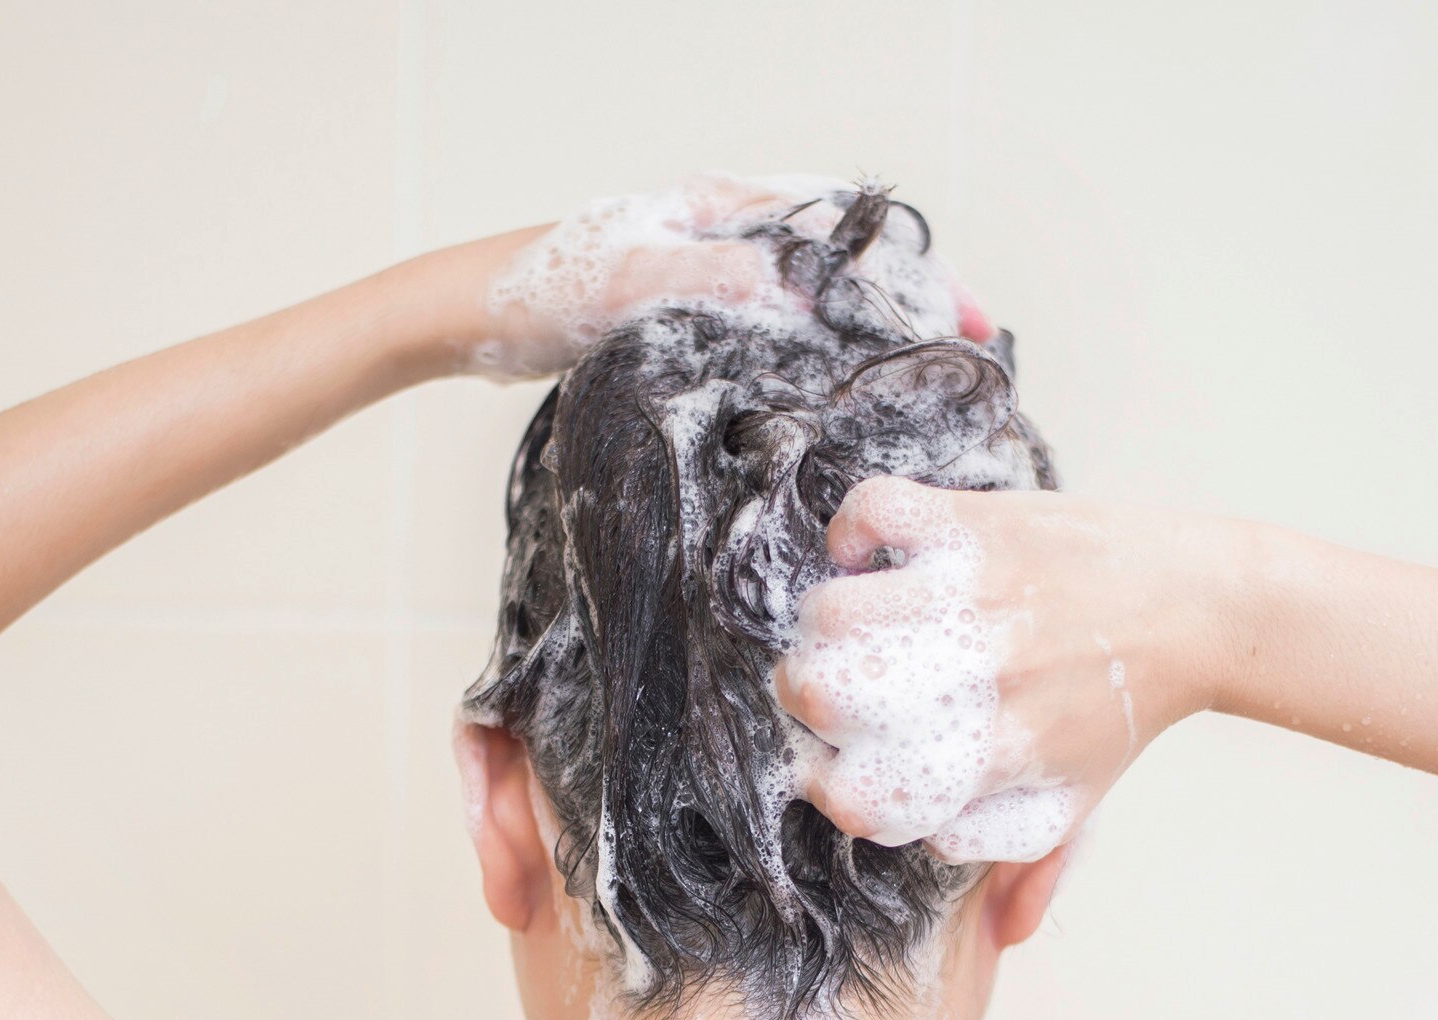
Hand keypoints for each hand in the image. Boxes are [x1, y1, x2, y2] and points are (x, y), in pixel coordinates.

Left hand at [469, 174, 998, 380]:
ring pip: (816, 298)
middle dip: (913, 302)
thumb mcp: (635, 285)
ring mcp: (709, 273)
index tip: (971, 318)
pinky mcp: (686, 315)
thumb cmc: (541, 288)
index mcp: (725, 206)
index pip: (851, 228)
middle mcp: (726, 231)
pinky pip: (778, 329)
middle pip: (848, 261)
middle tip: (972, 352)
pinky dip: (821, 354)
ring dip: (872, 332)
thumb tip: (803, 300)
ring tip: (924, 377)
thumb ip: (718, 283)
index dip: (918, 271)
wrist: (466, 313)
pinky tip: (837, 395)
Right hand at [777, 477, 1234, 862]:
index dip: (832, 785)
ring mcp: (976, 594)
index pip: (860, 795)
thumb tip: (1000, 934)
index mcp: (997, 755)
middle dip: (808, 699)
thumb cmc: (1124, 707)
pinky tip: (873, 560)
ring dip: (823, 625)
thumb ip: (1022, 864)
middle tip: (839, 691)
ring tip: (855, 628)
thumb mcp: (1077, 802)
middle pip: (821, 695)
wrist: (1199, 605)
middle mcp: (983, 677)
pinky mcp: (979, 524)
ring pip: (830, 610)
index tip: (845, 764)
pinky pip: (872, 512)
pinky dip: (853, 534)